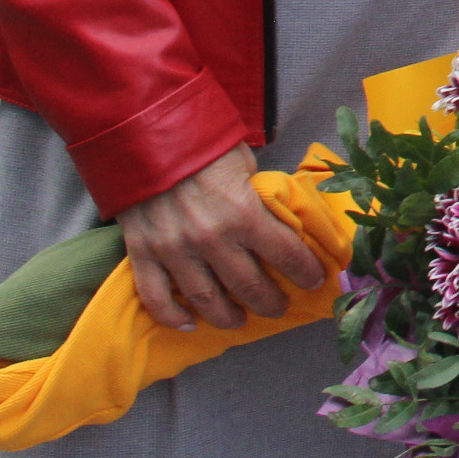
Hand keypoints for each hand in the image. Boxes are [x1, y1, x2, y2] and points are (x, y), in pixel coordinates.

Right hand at [116, 145, 326, 330]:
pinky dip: (172, 316)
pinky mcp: (143, 253)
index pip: (287, 256)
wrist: (146, 134)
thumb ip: (258, 198)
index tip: (315, 282)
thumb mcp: (245, 166)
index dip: (306, 273)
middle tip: (279, 308)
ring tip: (238, 320)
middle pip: (249, 287)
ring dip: (227, 316)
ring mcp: (174, 250)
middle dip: (270, 302)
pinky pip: (156, 297)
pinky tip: (187, 323)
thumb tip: (276, 221)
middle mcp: (212, 239)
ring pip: (206, 300)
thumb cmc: (204, 145)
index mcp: (245, 213)